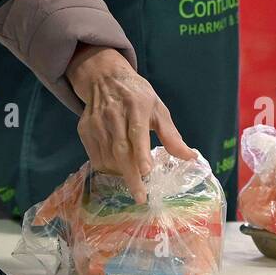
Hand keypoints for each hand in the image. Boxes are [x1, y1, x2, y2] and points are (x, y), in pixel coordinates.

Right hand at [65, 44, 197, 202]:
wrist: (104, 78)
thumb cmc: (137, 96)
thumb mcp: (158, 109)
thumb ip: (172, 136)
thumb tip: (191, 157)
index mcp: (136, 106)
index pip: (138, 132)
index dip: (141, 152)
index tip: (147, 171)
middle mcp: (114, 114)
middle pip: (121, 150)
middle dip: (131, 175)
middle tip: (141, 196)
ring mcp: (97, 122)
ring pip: (107, 156)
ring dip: (121, 173)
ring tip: (134, 179)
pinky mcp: (85, 129)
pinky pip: (95, 157)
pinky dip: (108, 168)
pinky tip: (118, 168)